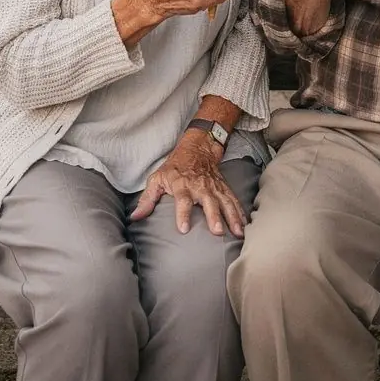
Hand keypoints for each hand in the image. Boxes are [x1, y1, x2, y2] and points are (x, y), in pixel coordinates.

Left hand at [129, 131, 245, 235]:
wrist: (198, 148)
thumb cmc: (175, 167)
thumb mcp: (157, 178)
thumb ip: (147, 199)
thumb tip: (135, 217)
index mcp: (182, 184)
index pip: (182, 200)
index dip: (182, 214)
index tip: (184, 229)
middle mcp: (200, 186)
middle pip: (208, 202)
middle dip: (213, 216)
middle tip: (217, 232)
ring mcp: (214, 187)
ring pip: (225, 202)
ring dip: (231, 217)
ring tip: (237, 233)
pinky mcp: (224, 188)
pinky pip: (234, 201)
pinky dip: (240, 213)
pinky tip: (244, 226)